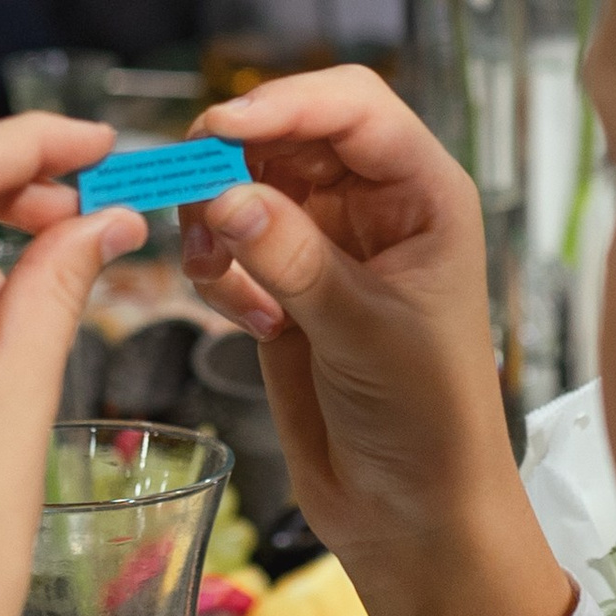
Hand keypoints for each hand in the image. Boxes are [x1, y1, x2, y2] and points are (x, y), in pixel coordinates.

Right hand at [178, 67, 571, 615]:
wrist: (414, 511)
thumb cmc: (428, 418)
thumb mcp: (363, 329)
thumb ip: (291, 255)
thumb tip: (223, 194)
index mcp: (425, 193)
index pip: (354, 107)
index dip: (285, 103)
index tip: (220, 129)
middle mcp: (377, 206)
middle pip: (288, 135)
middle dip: (233, 159)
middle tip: (187, 194)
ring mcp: (328, 245)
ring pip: (248, 185)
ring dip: (214, 216)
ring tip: (212, 269)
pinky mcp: (287, 287)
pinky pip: (232, 244)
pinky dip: (218, 268)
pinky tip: (246, 318)